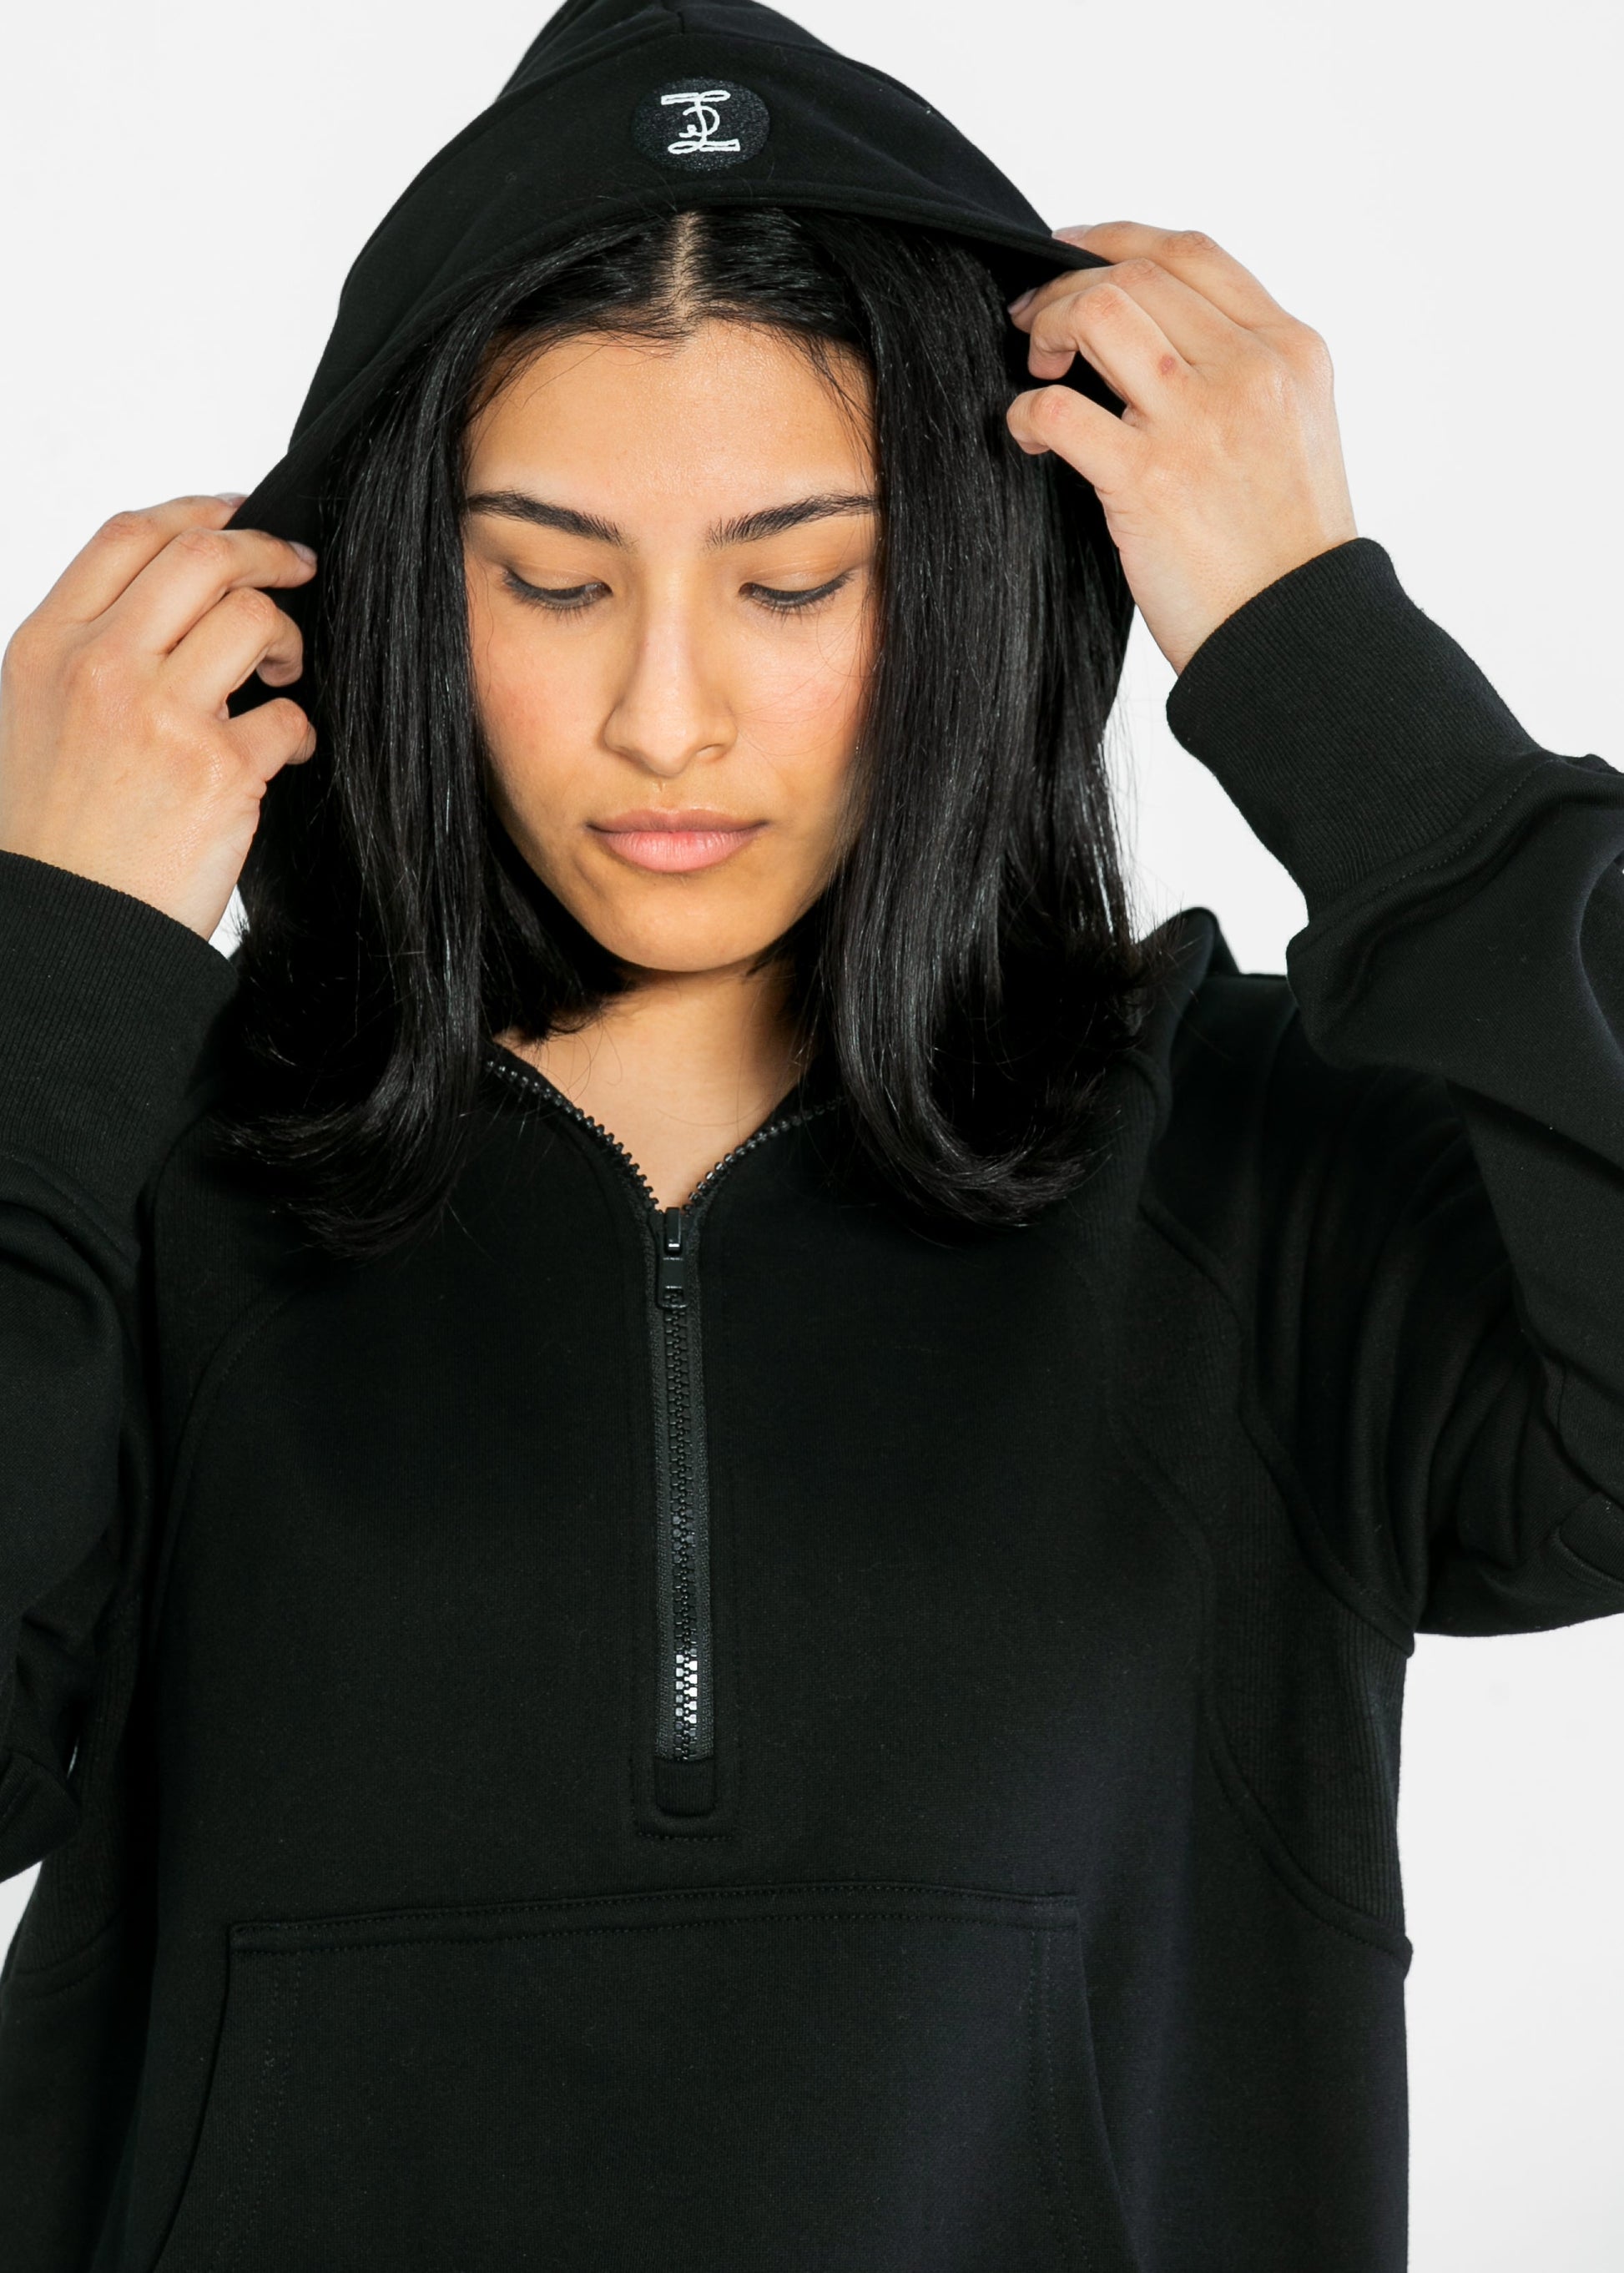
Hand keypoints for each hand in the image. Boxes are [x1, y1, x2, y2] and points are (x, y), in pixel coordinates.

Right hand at [0, 495, 317, 939]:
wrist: (70, 929)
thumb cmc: (56, 834)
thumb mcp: (36, 716)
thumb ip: (93, 650)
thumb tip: (176, 599)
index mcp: (46, 646)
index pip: (128, 536)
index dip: (199, 510)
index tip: (240, 514)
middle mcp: (100, 667)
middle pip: (203, 557)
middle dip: (267, 552)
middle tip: (298, 570)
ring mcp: (161, 716)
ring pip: (255, 620)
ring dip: (287, 639)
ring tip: (281, 674)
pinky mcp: (220, 771)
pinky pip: (289, 715)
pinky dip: (299, 730)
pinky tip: (284, 753)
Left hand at [1007, 223, 1356, 673]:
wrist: (1299, 633)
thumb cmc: (1285, 552)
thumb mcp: (1294, 433)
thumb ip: (1241, 377)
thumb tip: (1153, 343)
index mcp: (1290, 351)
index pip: (1193, 254)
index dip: (1116, 239)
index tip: (1071, 250)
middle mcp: (1250, 371)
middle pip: (1137, 274)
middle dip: (1069, 287)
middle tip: (1037, 327)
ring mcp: (1200, 420)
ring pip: (1101, 312)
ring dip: (1049, 327)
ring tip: (1038, 367)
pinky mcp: (1149, 479)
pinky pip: (1060, 409)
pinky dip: (1027, 412)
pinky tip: (1030, 435)